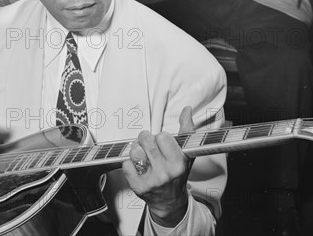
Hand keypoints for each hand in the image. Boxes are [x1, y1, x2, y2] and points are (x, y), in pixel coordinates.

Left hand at [122, 106, 195, 226]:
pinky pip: (125, 164)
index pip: (162, 136)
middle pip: (146, 141)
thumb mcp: (187, 154)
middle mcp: (165, 173)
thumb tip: (187, 110)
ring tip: (143, 156)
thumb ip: (187, 130)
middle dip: (146, 140)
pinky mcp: (137, 186)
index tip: (163, 144)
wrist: (170, 201)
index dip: (161, 138)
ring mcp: (150, 180)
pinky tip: (138, 167)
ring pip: (134, 151)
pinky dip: (129, 163)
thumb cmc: (178, 175)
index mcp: (178, 163)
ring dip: (137, 151)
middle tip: (149, 146)